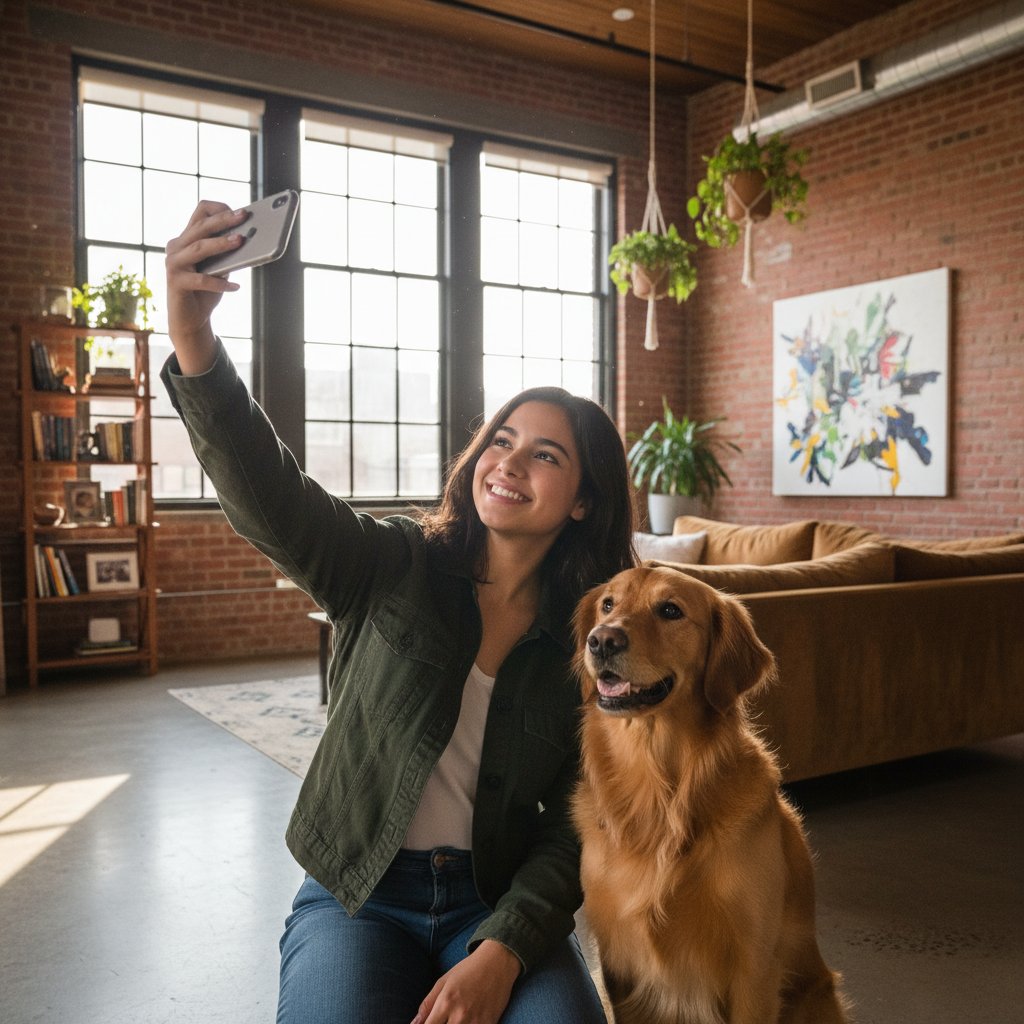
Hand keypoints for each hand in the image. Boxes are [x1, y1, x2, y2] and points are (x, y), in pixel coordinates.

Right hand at [164, 201, 247, 373]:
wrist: (189, 320)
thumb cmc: (206, 291)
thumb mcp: (220, 268)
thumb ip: (227, 254)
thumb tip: (249, 239)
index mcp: (186, 238)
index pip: (199, 213)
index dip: (218, 209)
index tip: (239, 211)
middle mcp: (176, 247)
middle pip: (200, 227)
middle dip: (224, 220)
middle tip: (244, 217)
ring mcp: (173, 264)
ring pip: (198, 248)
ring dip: (221, 244)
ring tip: (240, 241)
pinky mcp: (175, 282)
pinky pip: (200, 280)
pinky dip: (219, 283)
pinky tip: (235, 286)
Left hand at [411, 940, 520, 1023]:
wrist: (498, 962)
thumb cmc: (468, 970)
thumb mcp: (444, 981)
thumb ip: (427, 1004)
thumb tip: (414, 1023)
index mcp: (446, 1002)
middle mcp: (460, 1015)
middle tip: (443, 1019)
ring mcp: (476, 1022)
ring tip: (454, 1019)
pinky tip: (467, 1020)